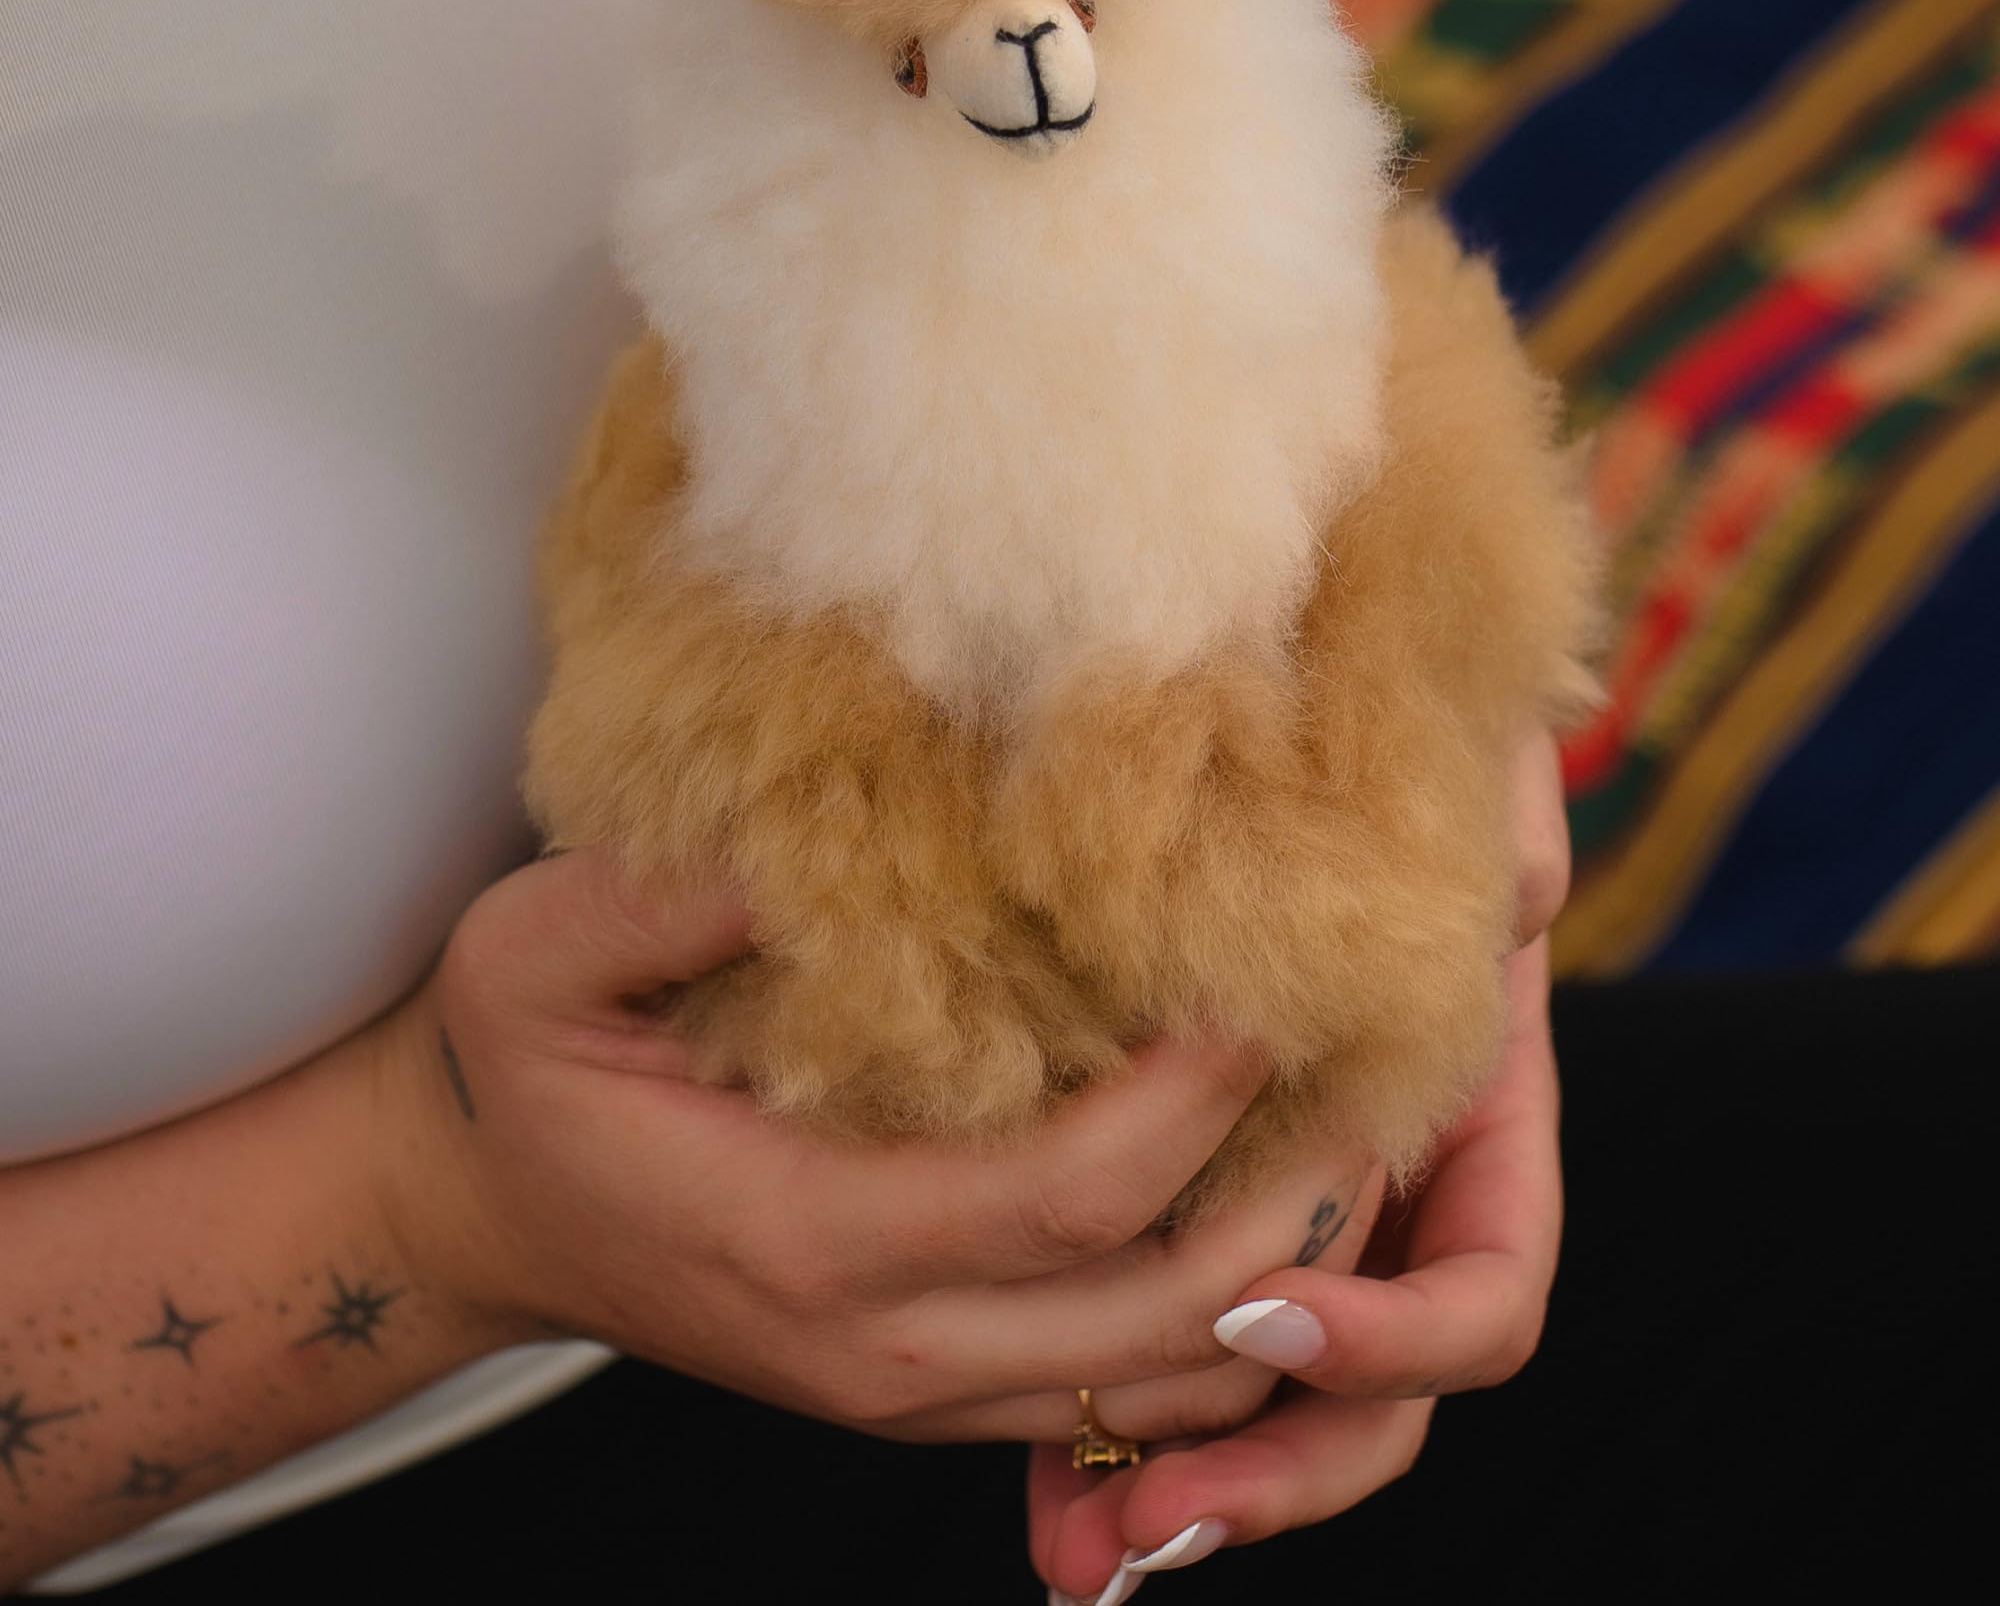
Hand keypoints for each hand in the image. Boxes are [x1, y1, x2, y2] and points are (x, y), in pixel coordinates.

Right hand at [366, 851, 1357, 1441]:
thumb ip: (659, 900)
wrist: (476, 1212)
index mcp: (810, 1240)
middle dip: (1295, 1192)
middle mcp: (888, 1346)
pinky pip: (1124, 1388)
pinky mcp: (933, 1386)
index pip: (1069, 1198)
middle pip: (1164, 1315)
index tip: (1270, 977)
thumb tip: (811, 835)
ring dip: (1284, 1264)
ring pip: (1167, 1377)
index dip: (1193, 1098)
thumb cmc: (518, 1074)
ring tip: (1352, 1116)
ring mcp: (918, 1387)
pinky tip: (1266, 1198)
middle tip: (1369, 1045)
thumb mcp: (537, 957)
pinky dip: (1223, 1315)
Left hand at [1029, 734, 1568, 1601]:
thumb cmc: (1369, 721)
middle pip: (1367, 1394)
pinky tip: (1033, 1481)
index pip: (1485, 1295)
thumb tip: (1511, 911)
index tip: (1272, 1312)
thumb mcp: (1442, 774)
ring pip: (1260, 1393)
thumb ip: (1493, 850)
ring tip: (1079, 1551)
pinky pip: (1160, 1329)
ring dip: (1183, 1475)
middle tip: (1149, 1529)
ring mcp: (1287, 1203)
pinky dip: (1108, 1411)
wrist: (1277, 688)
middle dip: (1271, 1472)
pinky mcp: (1179, 1195)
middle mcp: (1386, 1185)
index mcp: (1470, 1116)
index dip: (1397, 1336)